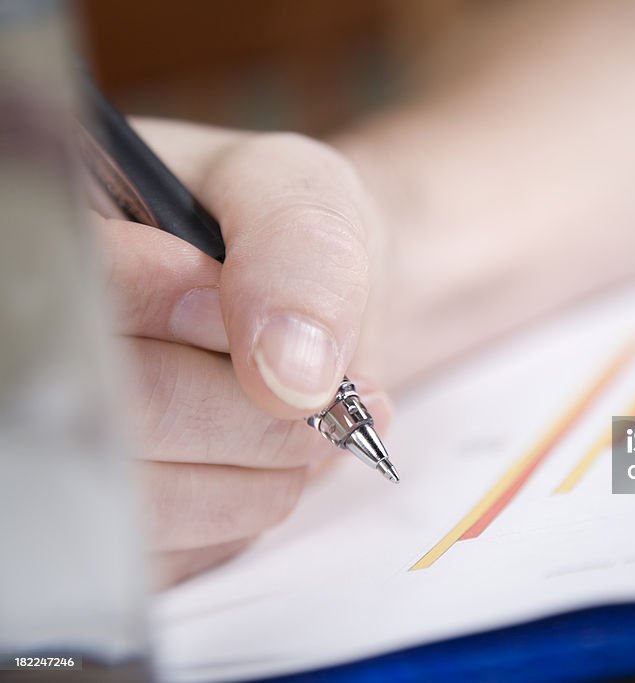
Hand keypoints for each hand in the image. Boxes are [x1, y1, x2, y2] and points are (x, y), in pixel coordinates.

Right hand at [94, 120, 391, 586]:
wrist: (313, 304)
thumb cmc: (294, 241)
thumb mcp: (307, 198)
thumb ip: (301, 254)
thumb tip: (290, 373)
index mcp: (75, 232)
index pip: (83, 286)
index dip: (182, 308)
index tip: (262, 319)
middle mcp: (52, 340)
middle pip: (120, 414)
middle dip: (253, 414)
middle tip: (326, 397)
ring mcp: (68, 435)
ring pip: (145, 500)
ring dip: (262, 470)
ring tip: (311, 425)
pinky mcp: (108, 511)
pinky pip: (169, 553)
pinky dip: (243, 512)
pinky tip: (268, 460)